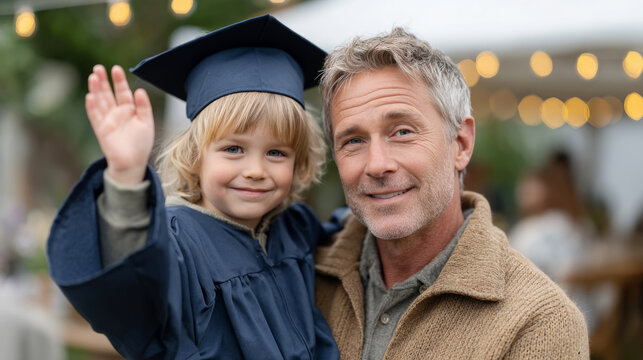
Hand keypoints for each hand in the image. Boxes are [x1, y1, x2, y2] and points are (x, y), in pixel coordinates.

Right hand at [85, 65, 153, 184]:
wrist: (133, 162)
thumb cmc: (141, 144)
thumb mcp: (146, 122)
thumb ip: (143, 107)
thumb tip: (139, 90)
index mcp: (129, 110)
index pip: (123, 92)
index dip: (119, 81)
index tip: (116, 69)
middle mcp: (116, 113)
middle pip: (108, 93)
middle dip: (103, 81)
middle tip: (98, 68)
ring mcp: (107, 120)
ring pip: (99, 101)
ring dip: (95, 90)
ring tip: (93, 77)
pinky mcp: (101, 129)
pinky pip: (95, 116)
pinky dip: (92, 107)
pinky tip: (90, 96)